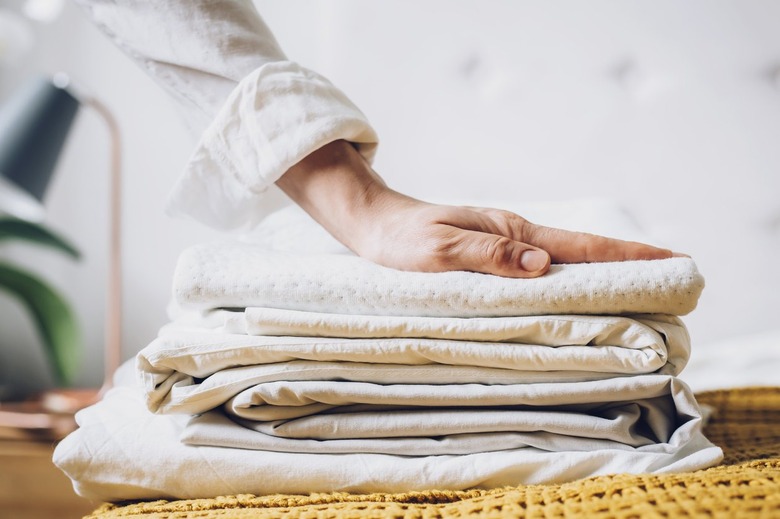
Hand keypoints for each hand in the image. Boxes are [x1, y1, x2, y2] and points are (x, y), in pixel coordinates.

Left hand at [277, 140, 675, 277]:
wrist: (375, 226)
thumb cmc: (402, 239)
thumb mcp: (441, 249)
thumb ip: (489, 255)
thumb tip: (542, 264)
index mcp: (511, 233)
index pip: (579, 246)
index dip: (626, 254)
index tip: (670, 257)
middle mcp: (515, 238)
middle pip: (583, 251)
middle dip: (628, 262)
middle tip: (674, 273)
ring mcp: (507, 245)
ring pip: (565, 260)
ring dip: (603, 270)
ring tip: (640, 285)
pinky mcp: (494, 257)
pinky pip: (541, 270)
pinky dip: (570, 277)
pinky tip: (579, 288)